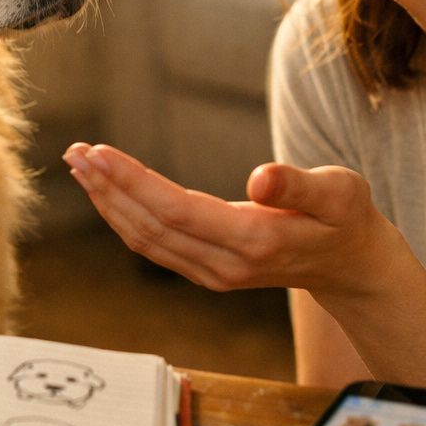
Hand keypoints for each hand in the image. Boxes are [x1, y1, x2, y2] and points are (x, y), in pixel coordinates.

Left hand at [62, 142, 397, 298]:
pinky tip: (106, 190)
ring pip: (145, 240)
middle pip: (150, 227)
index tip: (99, 152)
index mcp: (254, 242)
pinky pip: (153, 245)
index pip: (177, 211)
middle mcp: (225, 265)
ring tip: (78, 164)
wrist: (351, 265)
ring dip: (108, 202)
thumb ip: (299, 187)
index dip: (133, 182)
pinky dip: (123, 216)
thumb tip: (261, 179)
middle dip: (108, 189)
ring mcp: (212, 273)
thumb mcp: (340, 193)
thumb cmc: (346, 218)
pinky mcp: (205, 270)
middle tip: (75, 152)